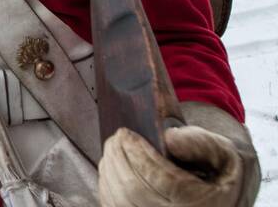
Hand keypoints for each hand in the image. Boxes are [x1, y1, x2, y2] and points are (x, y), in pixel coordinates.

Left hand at [98, 126, 243, 206]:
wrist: (222, 198)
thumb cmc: (221, 173)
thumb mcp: (226, 155)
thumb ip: (202, 143)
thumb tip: (169, 138)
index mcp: (203, 205)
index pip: (162, 179)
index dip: (138, 154)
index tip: (126, 133)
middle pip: (134, 190)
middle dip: (119, 157)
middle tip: (116, 136)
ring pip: (120, 201)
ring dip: (110, 169)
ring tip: (113, 147)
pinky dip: (107, 186)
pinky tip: (111, 167)